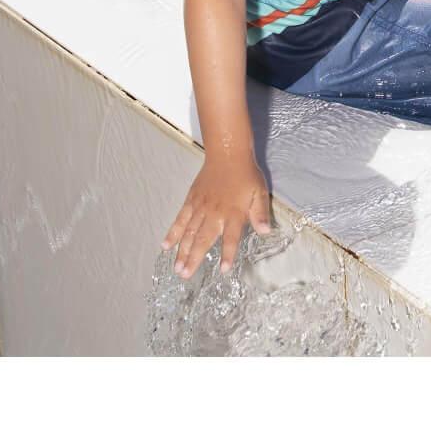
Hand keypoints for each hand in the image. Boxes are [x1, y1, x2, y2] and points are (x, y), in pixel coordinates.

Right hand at [162, 151, 272, 278]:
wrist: (228, 154)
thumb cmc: (246, 175)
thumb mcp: (260, 192)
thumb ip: (260, 213)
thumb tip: (265, 231)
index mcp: (233, 213)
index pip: (231, 238)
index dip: (228, 254)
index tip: (223, 270)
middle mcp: (215, 213)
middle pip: (203, 239)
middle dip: (194, 258)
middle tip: (185, 275)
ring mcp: (200, 207)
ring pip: (189, 232)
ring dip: (182, 251)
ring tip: (176, 268)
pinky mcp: (191, 201)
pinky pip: (180, 219)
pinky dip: (172, 232)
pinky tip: (165, 245)